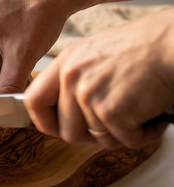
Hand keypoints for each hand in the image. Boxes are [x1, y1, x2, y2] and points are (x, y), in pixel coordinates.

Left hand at [24, 8, 173, 147]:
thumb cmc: (147, 46)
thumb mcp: (97, 54)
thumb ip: (78, 78)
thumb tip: (68, 110)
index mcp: (65, 63)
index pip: (33, 101)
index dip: (44, 122)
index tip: (57, 129)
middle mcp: (71, 78)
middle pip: (66, 131)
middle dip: (92, 138)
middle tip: (115, 129)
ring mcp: (89, 95)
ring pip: (97, 139)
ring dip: (122, 135)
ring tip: (140, 116)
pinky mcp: (112, 110)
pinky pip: (123, 140)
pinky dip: (143, 135)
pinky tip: (154, 118)